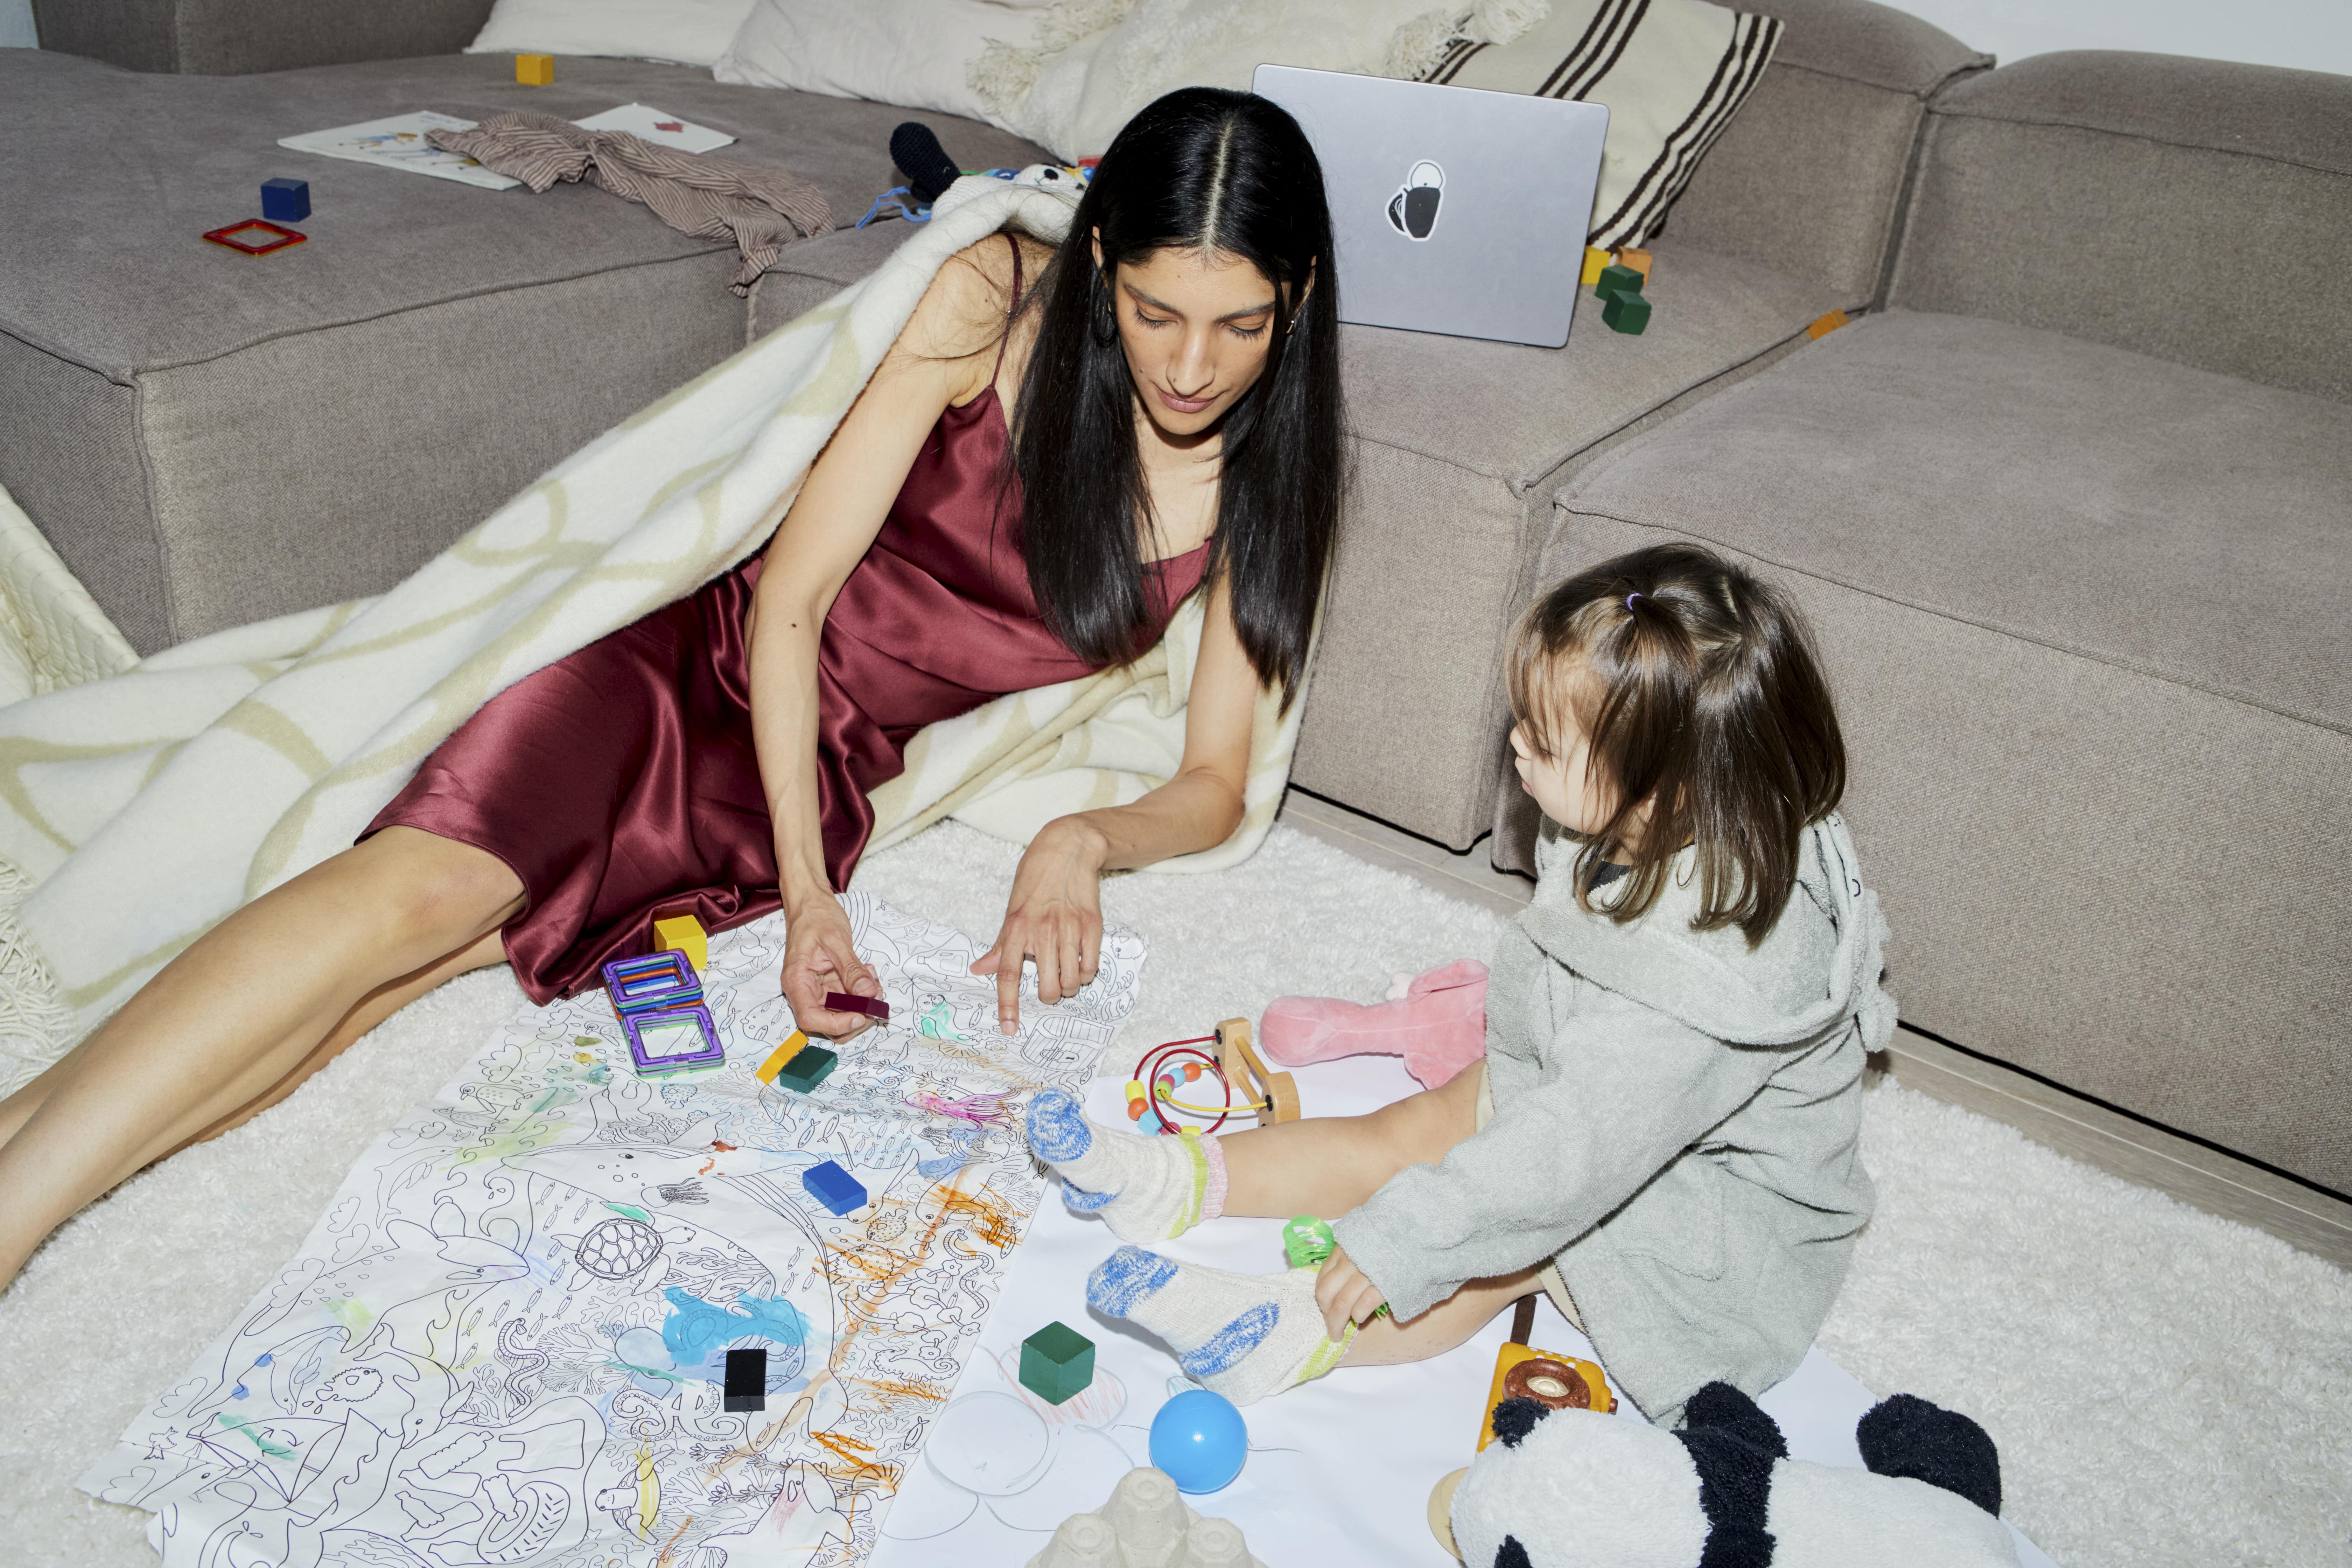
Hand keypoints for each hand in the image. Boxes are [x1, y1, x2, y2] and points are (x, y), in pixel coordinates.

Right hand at [781, 896, 881, 1039]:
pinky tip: (868, 974)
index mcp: (796, 981)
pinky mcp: (828, 985)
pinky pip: (846, 1000)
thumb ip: (852, 969)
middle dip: (855, 1015)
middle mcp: (804, 990)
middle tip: (876, 995)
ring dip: (862, 1004)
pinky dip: (861, 993)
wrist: (811, 904)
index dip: (837, 1024)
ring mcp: (817, 989)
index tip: (861, 1016)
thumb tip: (869, 994)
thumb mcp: (836, 940)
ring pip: (840, 1014)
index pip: (810, 1018)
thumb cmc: (816, 917)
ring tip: (873, 979)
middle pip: (827, 1022)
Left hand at [970, 816, 1107, 1034]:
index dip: (1007, 1006)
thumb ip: (999, 947)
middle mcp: (1041, 931)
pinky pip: (1091, 967)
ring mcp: (1069, 929)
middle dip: (1049, 995)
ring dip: (1069, 986)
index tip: (1008, 1028)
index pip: (1008, 975)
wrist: (1066, 853)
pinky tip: (1081, 962)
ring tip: (1067, 973)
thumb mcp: (1011, 913)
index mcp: (1016, 929)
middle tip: (1049, 986)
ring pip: (1071, 982)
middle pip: (1046, 987)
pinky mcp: (1092, 926)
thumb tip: (978, 970)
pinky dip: (1087, 973)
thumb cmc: (1034, 884)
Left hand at [1314, 1245, 1388, 1337]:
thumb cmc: (1391, 1242)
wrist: (1419, 1237)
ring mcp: (1367, 1272)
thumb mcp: (1364, 1241)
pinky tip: (1360, 1318)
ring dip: (1337, 1323)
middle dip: (1325, 1315)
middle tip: (1330, 1327)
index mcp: (1344, 1248)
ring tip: (1339, 1333)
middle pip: (1326, 1293)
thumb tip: (1336, 1287)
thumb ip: (1349, 1257)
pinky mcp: (1384, 1284)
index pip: (1322, 1279)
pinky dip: (1358, 1315)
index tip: (1324, 1310)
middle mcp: (1351, 1260)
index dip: (1320, 1299)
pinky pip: (1363, 1305)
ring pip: (1342, 1303)